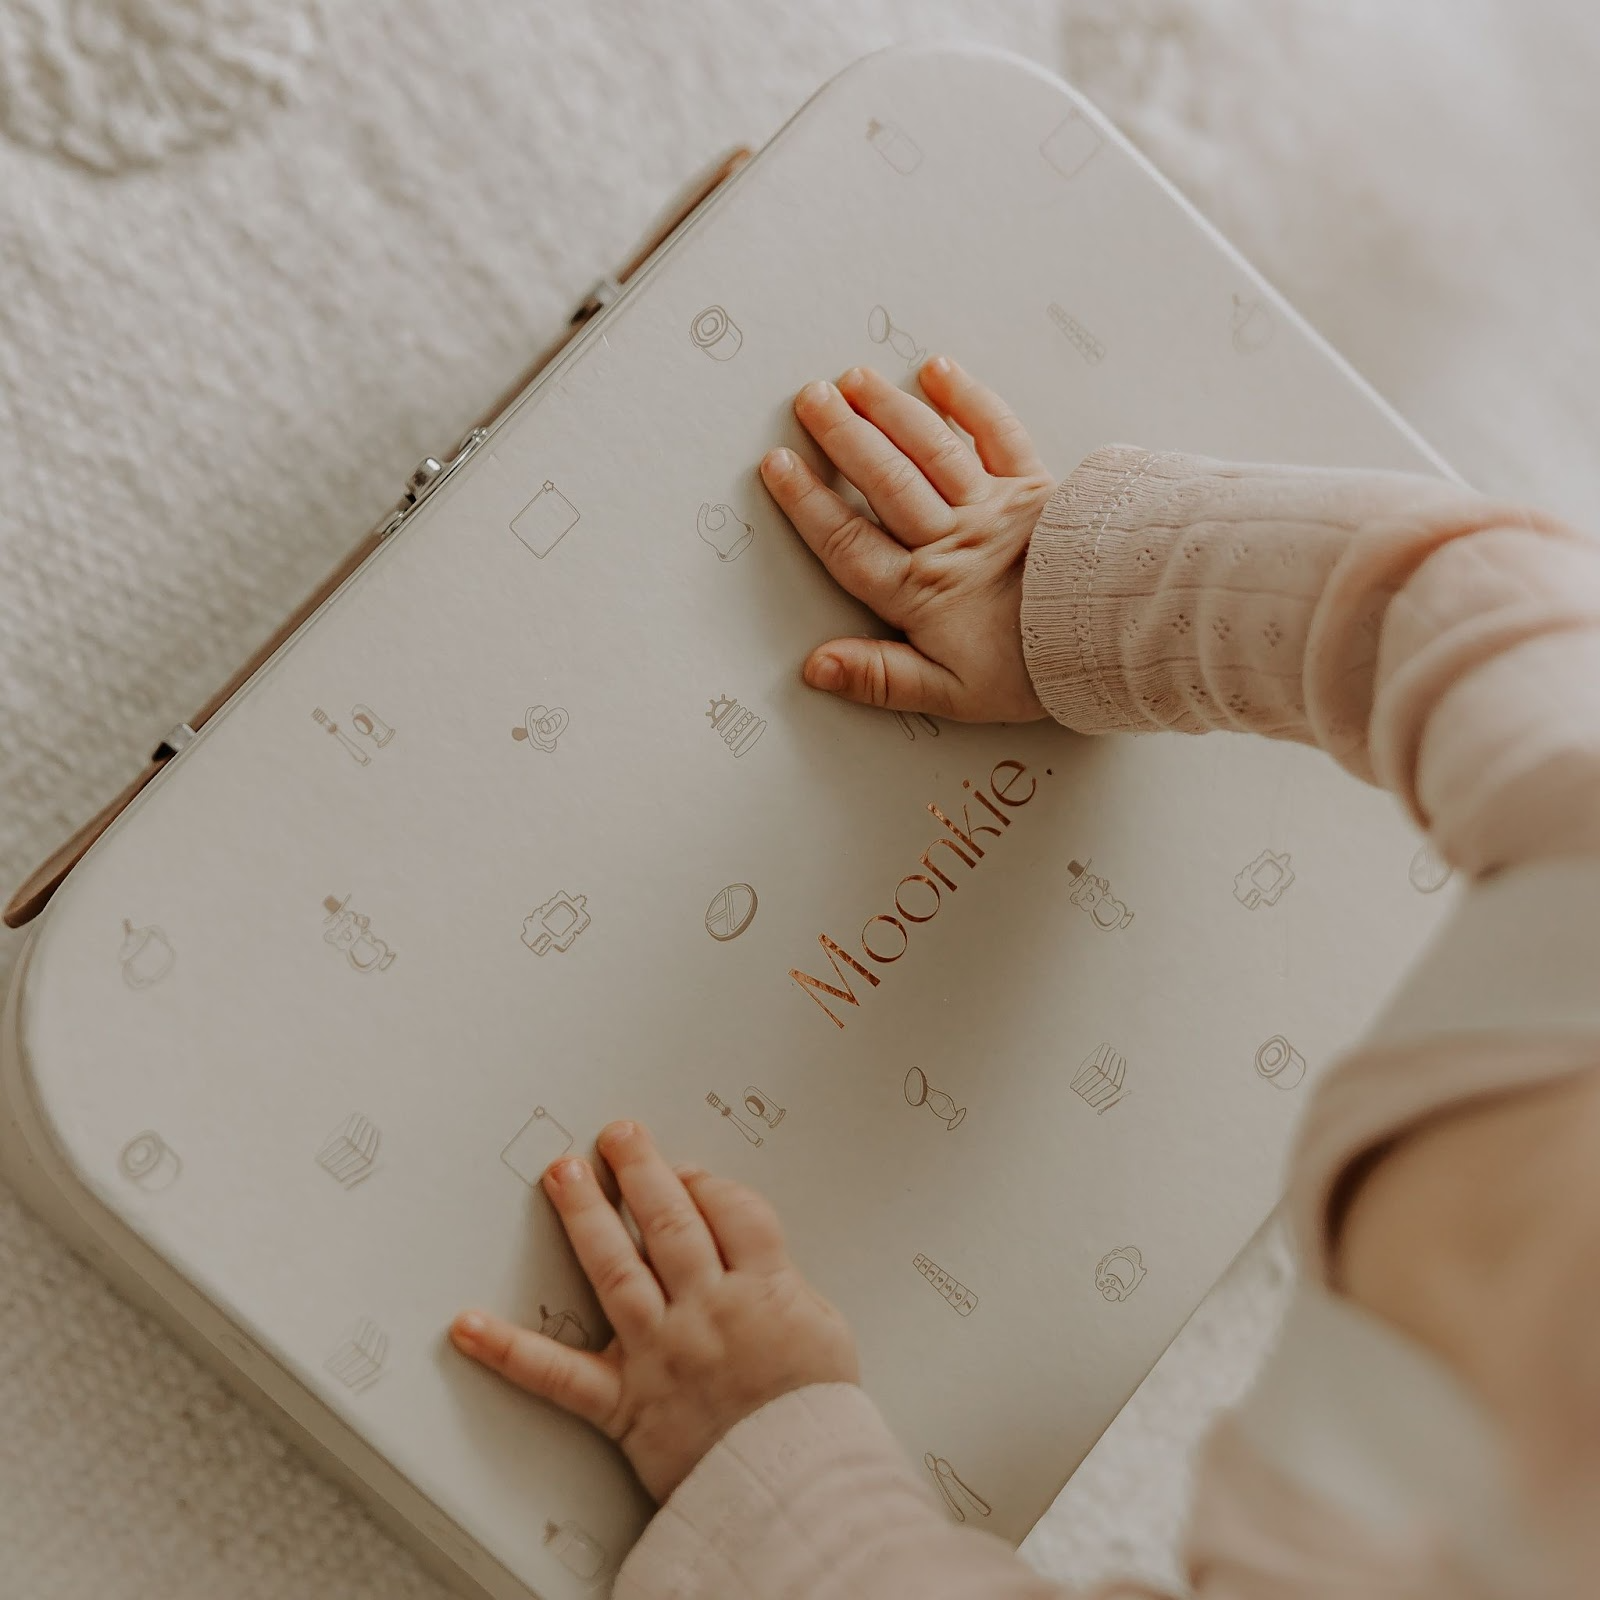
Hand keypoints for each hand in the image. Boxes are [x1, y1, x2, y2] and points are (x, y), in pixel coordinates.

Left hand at [450, 1121, 858, 1501]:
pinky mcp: (624, 1404)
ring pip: (615, 1269)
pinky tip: (470, 1325)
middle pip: (668, 1221)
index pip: (729, 1208)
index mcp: (761, 1289)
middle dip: (639, 1170)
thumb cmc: (814, 1420)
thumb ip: (785, 1282)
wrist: (796, 1490)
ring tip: (563, 1175)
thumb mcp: (824, 1330)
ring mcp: (660, 1353)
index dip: (704, 1181)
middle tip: (616, 1137)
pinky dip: (509, 1351)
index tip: (684, 1170)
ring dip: (585, 1216)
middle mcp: (706, 1310)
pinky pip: (560, 1375)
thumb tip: (753, 1253)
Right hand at [761, 356, 1055, 721]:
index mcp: (924, 593)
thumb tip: (815, 667)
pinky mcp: (1037, 485)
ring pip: (930, 451)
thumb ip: (881, 678)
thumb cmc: (1037, 669)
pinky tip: (937, 372)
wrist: (1118, 636)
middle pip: (884, 482)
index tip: (778, 465)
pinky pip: (997, 433)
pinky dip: (967, 399)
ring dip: (890, 411)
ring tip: (854, 379)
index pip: (849, 542)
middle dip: (843, 437)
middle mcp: (952, 540)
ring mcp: (994, 507)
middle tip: (808, 399)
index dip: (808, 504)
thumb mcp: (952, 695)